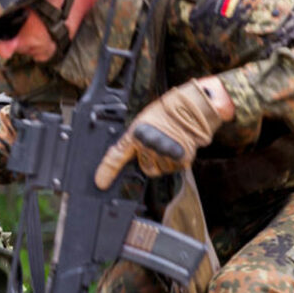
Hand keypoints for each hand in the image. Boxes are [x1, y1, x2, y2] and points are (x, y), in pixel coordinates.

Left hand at [94, 80, 222, 188]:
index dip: (107, 172)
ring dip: (163, 161)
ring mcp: (165, 153)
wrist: (193, 109)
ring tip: (169, 143)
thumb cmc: (166, 112)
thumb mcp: (142, 122)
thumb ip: (133, 140)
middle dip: (149, 159)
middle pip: (145, 167)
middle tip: (157, 145)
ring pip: (159, 169)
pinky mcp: (181, 160)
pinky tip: (177, 147)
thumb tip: (122, 155)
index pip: (116, 157)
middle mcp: (149, 145)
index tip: (101, 183)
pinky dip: (175, 161)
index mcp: (136, 134)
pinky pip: (173, 168)